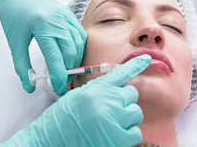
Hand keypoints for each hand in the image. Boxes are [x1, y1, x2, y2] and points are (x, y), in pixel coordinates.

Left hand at [0, 0, 86, 94]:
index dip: (58, 76)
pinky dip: (78, 47)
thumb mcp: (14, 42)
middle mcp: (57, 20)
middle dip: (69, 70)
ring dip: (75, 59)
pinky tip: (71, 56)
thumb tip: (29, 86)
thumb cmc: (12, 14)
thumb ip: (22, 66)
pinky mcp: (68, 13)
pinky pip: (79, 34)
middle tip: (62, 81)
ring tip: (67, 70)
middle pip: (71, 52)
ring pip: (79, 43)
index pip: (56, 58)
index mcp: (42, 26)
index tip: (57, 88)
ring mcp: (65, 15)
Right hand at [0, 54, 151, 146]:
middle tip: (109, 112)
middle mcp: (106, 100)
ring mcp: (113, 118)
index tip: (146, 58)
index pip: (121, 73)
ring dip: (126, 120)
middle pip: (131, 95)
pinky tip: (112, 136)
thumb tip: (116, 88)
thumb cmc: (62, 119)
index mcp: (96, 88)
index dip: (136, 65)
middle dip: (123, 103)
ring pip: (135, 113)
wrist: (50, 139)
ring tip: (108, 125)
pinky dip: (127, 136)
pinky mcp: (117, 138)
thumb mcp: (79, 96)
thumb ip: (99, 90)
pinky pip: (135, 133)